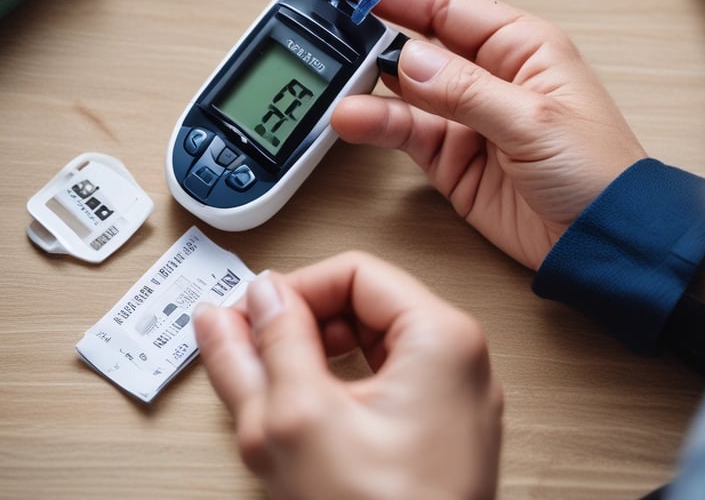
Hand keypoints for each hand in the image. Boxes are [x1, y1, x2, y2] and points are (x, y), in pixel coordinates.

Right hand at [194, 252, 501, 499]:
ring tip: (269, 392)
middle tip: (251, 352)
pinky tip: (302, 416)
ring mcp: (449, 399)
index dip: (293, 289)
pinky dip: (333, 392)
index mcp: (442, 339)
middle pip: (361, 307)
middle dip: (298, 328)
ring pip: (365, 349)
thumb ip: (266, 346)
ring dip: (310, 362)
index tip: (251, 316)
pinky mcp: (434, 431)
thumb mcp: (298, 420)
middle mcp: (457, 361)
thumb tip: (247, 300)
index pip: (354, 272)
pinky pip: (377, 387)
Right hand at [325, 0, 646, 269]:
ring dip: (369, 86)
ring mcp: (465, 118)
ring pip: (404, 90)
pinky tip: (355, 120)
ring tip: (338, 86)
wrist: (598, 239)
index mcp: (521, 47)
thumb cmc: (598, 171)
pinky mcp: (450, 158)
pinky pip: (405, 133)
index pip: (446, 5)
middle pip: (417, 40)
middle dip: (372, 31)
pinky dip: (378, 126)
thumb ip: (467, 90)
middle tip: (328, 26)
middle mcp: (488, 77)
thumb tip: (409, 59)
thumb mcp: (535, 121)